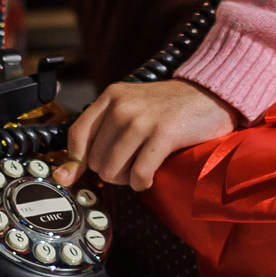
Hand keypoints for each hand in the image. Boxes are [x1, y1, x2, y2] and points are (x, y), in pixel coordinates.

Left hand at [58, 79, 234, 190]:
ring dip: (126, 179)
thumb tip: (65, 174)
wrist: (210, 94)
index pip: (77, 134)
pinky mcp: (163, 135)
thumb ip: (100, 134)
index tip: (77, 175)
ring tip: (141, 169)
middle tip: (130, 164)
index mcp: (111, 96)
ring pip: (113, 170)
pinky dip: (142, 183)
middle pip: (95, 160)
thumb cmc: (169, 107)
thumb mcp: (131, 107)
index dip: (75, 161)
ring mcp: (142, 120)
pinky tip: (150, 177)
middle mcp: (122, 106)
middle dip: (111, 171)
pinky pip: (138, 174)